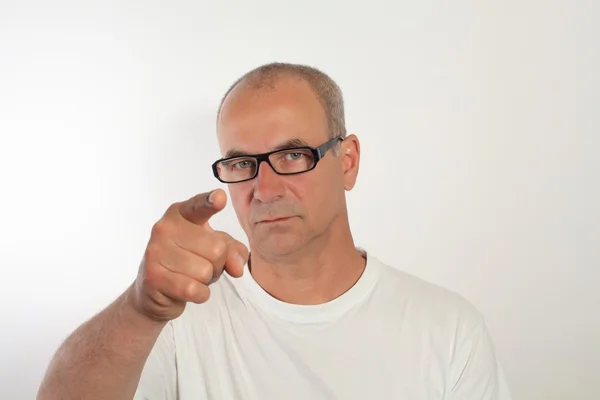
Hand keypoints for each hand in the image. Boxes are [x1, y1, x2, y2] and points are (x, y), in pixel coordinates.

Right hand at [130, 189, 247, 321]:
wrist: (154, 292)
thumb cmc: (188, 262)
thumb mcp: (214, 249)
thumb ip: (233, 250)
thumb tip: (236, 268)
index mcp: (180, 214)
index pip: (198, 206)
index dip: (210, 202)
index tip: (219, 198)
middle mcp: (164, 228)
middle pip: (217, 249)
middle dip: (217, 265)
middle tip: (200, 266)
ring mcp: (156, 251)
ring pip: (205, 271)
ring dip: (206, 281)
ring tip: (190, 277)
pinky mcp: (153, 277)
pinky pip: (194, 289)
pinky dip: (199, 294)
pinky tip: (188, 290)